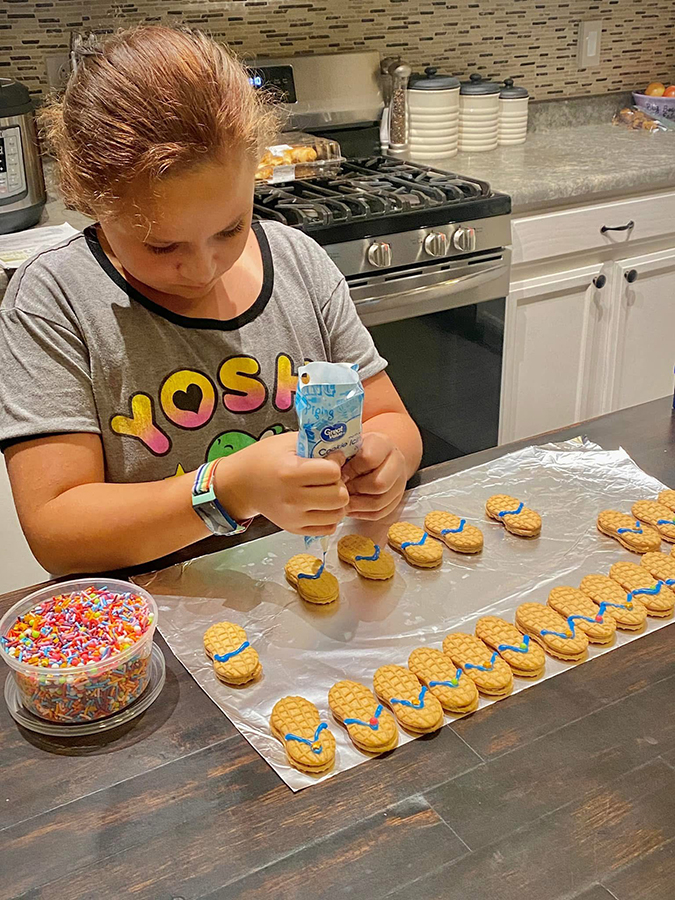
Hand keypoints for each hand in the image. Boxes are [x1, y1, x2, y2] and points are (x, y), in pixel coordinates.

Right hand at [217, 431, 348, 535]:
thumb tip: (342, 450)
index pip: (332, 472)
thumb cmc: (264, 459)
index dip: (336, 463)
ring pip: (337, 514)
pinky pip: (328, 528)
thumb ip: (315, 443)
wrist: (240, 484)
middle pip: (339, 496)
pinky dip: (330, 516)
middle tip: (330, 477)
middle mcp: (293, 499)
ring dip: (337, 501)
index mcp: (290, 473)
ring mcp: (294, 518)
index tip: (329, 459)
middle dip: (339, 483)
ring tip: (327, 491)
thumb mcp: (287, 442)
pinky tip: (321, 504)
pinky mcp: (294, 529)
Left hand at [341, 432, 406, 519]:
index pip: (369, 459)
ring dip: (356, 504)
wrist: (377, 455)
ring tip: (341, 501)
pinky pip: (379, 513)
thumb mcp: (349, 445)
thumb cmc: (357, 450)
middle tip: (339, 489)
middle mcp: (397, 462)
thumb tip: (327, 469)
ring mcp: (399, 483)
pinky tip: (349, 507)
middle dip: (355, 489)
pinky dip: (361, 513)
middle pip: (379, 484)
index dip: (351, 469)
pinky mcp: (395, 500)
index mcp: (383, 444)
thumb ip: (341, 454)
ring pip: (379, 502)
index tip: (338, 473)